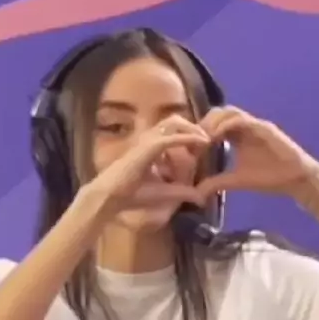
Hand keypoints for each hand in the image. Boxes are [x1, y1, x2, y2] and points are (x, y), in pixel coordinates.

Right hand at [79, 115, 209, 222]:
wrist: (110, 196)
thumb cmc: (130, 195)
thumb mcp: (164, 193)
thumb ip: (183, 192)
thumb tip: (202, 198)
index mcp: (150, 146)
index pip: (172, 131)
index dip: (190, 133)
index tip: (205, 142)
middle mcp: (148, 139)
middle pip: (175, 121)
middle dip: (193, 126)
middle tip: (208, 138)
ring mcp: (148, 140)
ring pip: (175, 123)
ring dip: (193, 129)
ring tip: (207, 139)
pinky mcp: (149, 147)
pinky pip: (173, 138)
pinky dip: (189, 138)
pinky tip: (202, 143)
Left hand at [197, 106, 318, 197]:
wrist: (296, 179)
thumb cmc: (270, 178)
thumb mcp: (237, 181)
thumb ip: (217, 182)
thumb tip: (196, 193)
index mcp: (238, 135)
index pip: (214, 124)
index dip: (199, 133)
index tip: (187, 148)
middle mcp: (246, 126)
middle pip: (218, 113)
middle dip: (202, 124)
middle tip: (191, 141)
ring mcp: (255, 124)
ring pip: (228, 111)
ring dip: (212, 122)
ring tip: (201, 139)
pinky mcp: (264, 128)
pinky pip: (241, 120)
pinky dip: (226, 126)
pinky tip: (215, 138)